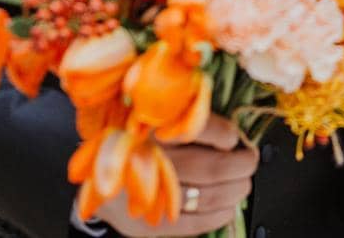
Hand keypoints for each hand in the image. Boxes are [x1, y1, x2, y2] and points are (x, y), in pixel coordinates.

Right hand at [90, 115, 257, 235]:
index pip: (201, 128)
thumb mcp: (148, 117)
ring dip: (234, 191)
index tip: (235, 136)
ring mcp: (147, 196)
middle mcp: (148, 160)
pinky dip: (217, 216)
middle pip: (211, 167)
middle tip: (249, 160)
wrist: (93, 178)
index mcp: (148, 126)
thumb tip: (231, 131)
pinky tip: (228, 208)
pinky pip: (192, 223)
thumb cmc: (131, 143)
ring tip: (243, 184)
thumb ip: (182, 119)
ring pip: (207, 196)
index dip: (227, 134)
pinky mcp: (147, 225)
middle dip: (240, 166)